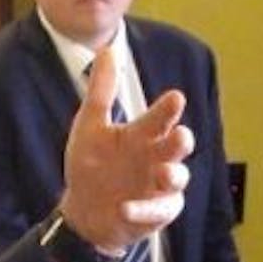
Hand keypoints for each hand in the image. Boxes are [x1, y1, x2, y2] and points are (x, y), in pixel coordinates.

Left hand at [56, 47, 193, 252]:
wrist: (83, 209)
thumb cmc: (92, 165)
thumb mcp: (90, 126)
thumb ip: (102, 90)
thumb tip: (107, 49)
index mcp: (143, 135)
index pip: (160, 118)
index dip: (168, 109)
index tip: (175, 98)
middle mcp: (157, 158)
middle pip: (177, 146)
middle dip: (180, 141)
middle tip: (180, 135)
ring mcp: (160, 186)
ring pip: (176, 178)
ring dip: (171, 175)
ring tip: (161, 173)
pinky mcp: (156, 212)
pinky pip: (156, 212)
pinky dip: (144, 211)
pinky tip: (126, 208)